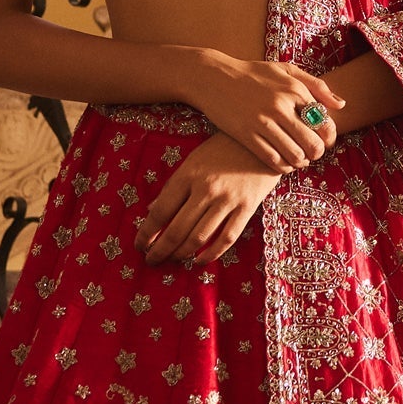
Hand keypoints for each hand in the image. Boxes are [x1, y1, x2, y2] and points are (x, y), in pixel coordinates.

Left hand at [140, 136, 280, 266]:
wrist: (262, 142)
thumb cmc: (222, 150)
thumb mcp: (192, 161)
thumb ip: (172, 186)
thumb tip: (151, 211)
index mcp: (188, 175)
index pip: (161, 211)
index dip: (147, 232)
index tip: (140, 245)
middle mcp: (206, 189)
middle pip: (177, 229)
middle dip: (161, 249)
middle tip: (152, 260)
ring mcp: (228, 200)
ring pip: (199, 237)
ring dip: (182, 254)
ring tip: (173, 260)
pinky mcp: (247, 208)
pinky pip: (226, 238)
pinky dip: (211, 254)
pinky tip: (199, 261)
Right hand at [179, 51, 338, 172]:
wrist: (214, 77)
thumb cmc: (253, 73)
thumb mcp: (286, 70)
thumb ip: (317, 86)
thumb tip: (341, 105)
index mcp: (294, 89)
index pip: (324, 122)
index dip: (328, 137)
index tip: (324, 141)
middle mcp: (281, 106)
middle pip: (313, 143)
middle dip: (317, 153)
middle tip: (312, 153)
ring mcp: (263, 122)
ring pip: (294, 155)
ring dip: (301, 162)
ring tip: (299, 159)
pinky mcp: (247, 135)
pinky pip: (273, 160)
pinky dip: (283, 167)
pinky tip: (284, 163)